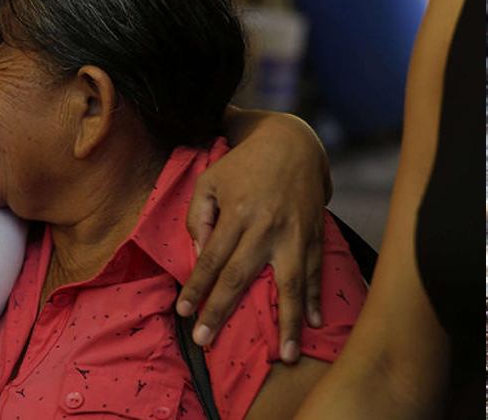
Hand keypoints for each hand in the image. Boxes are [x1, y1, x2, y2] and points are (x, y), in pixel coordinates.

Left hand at [177, 114, 327, 364]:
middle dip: (221, 310)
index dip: (197, 287)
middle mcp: (266, 227)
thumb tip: (201, 255)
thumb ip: (199, 217)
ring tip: (287, 355)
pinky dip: (314, 298)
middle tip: (206, 340)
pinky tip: (313, 323)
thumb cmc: (242, 165)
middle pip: (241, 276)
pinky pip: (315, 272)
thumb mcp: (209, 180)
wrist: (293, 143)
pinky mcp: (314, 235)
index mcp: (236, 213)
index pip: (212, 258)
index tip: (184, 312)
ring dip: (287, 321)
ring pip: (289, 283)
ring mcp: (294, 234)